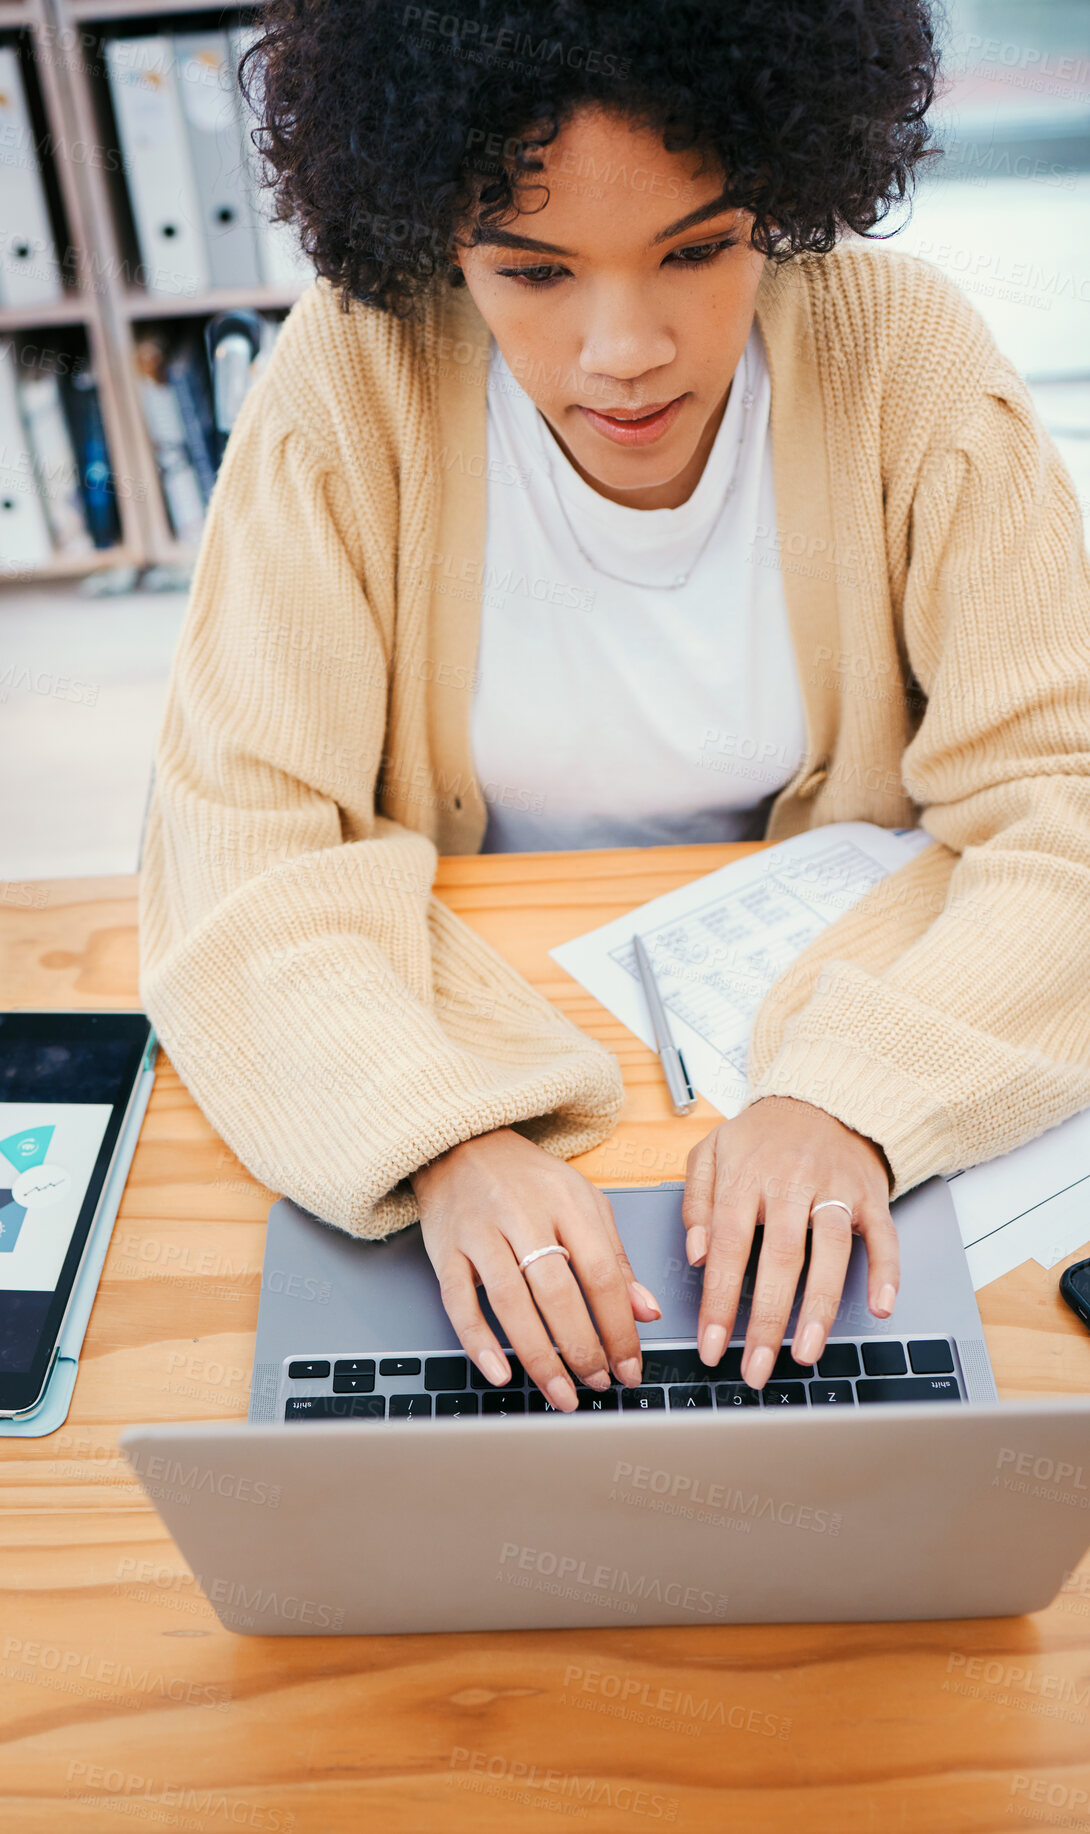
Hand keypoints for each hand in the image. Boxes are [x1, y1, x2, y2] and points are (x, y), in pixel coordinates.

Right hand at [410, 1127, 661, 1411]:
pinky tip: (500, 1371)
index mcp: (568, 1202)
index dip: (619, 1327)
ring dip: (539, 1356)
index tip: (630, 1366)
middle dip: (583, 1348)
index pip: (602, 1273)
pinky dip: (478, 1340)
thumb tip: (646, 1312)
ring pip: (511, 1302)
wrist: (463, 1141)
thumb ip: (616, 1257)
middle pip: (558, 1292)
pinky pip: (459, 1300)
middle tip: (598, 1384)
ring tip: (562, 1392)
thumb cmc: (529, 1179)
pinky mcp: (445, 1248)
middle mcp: (524, 1215)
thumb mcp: (584, 1203)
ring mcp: (480, 1232)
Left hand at [683, 1096, 896, 1389]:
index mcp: (747, 1175)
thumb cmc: (760, 1135)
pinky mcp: (870, 1194)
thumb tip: (698, 1255)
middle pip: (782, 1258)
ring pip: (831, 1251)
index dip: (720, 1301)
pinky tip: (881, 1307)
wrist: (821, 1096)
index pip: (729, 1246)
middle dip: (769, 1320)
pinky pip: (883, 1236)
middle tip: (757, 1369)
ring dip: (820, 1306)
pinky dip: (886, 1272)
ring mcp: (835, 1188)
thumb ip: (696, 1203)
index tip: (713, 1345)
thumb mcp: (710, 1153)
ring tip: (806, 1352)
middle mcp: (792, 1182)